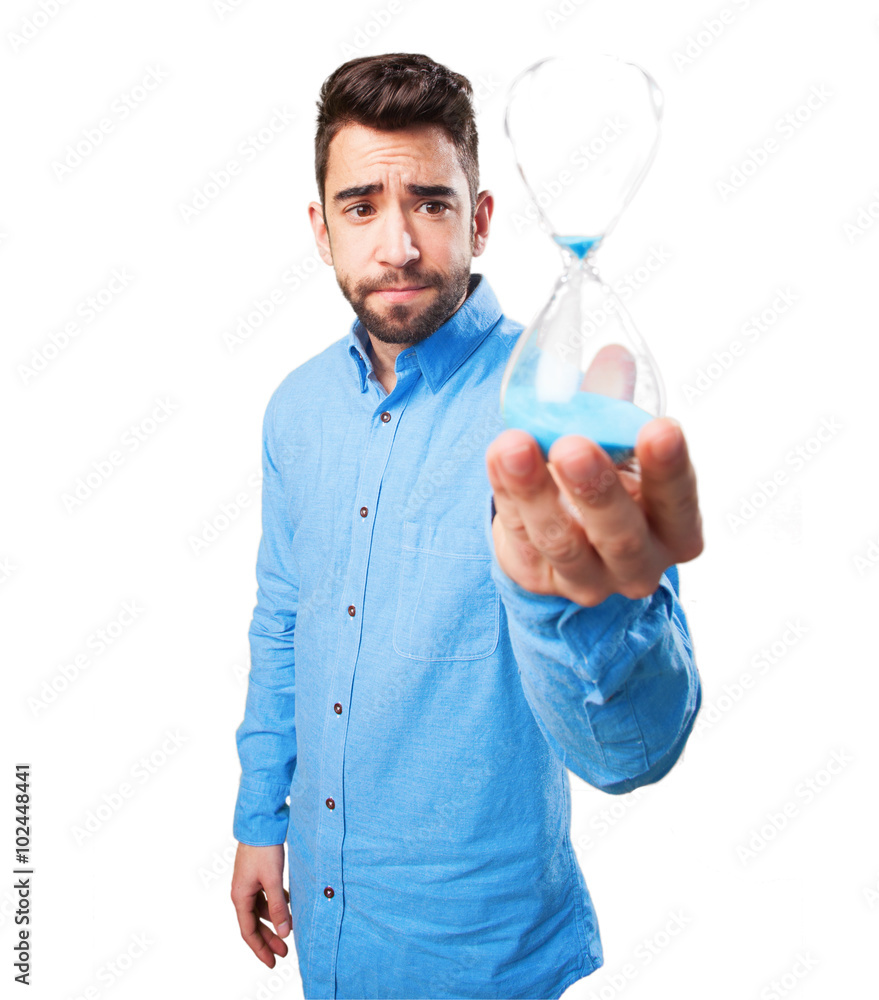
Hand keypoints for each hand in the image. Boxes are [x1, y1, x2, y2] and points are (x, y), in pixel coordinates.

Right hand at [230, 842, 291, 967]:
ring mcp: (249, 883)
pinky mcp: (257, 874)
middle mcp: (242, 892)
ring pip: (261, 910)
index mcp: (241, 897)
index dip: (260, 948)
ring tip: (290, 930)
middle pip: (255, 923)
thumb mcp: (273, 880)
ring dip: (274, 921)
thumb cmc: (264, 850)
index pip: (249, 932)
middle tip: (284, 953)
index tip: (273, 962)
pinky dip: (276, 904)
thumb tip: (285, 932)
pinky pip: (266, 896)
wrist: (260, 823)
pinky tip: (289, 905)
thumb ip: (279, 907)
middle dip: (269, 939)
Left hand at [484, 417, 702, 606]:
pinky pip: (520, 536)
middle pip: (620, 534)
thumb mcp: (618, 444)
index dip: (670, 468)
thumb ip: (615, 403)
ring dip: (534, 491)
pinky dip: (506, 493)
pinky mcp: (539, 579)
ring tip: (514, 446)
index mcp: (676, 529)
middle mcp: (638, 564)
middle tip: (573, 446)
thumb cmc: (607, 479)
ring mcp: (588, 579)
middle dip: (596, 489)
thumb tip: (614, 356)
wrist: (564, 528)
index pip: (679, 501)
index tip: (661, 429)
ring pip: (561, 541)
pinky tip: (498, 457)